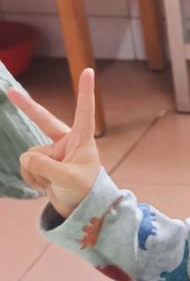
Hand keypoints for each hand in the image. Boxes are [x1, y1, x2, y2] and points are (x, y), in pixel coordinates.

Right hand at [8, 68, 101, 218]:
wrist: (79, 209)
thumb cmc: (83, 191)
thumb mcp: (67, 179)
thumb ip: (45, 167)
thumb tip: (25, 158)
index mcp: (82, 140)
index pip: (84, 111)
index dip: (85, 91)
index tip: (88, 70)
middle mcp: (66, 142)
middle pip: (43, 120)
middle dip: (27, 106)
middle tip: (11, 91)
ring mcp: (52, 153)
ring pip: (30, 155)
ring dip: (37, 173)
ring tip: (53, 183)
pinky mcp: (41, 164)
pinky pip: (26, 167)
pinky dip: (33, 179)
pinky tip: (46, 186)